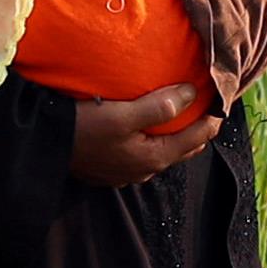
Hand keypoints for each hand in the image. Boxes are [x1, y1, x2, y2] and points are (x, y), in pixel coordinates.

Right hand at [68, 84, 218, 186]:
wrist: (44, 146)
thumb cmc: (83, 127)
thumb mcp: (123, 114)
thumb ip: (160, 106)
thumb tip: (192, 93)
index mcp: (154, 156)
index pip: (197, 137)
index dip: (212, 119)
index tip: (222, 100)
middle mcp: (145, 169)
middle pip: (184, 149)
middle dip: (198, 129)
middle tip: (205, 107)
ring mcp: (127, 173)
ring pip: (164, 153)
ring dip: (175, 136)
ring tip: (179, 115)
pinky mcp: (110, 171)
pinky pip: (144, 156)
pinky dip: (154, 142)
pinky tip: (147, 131)